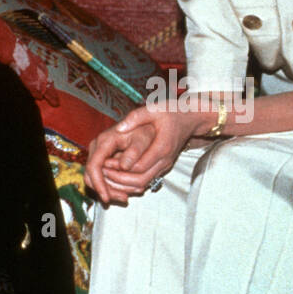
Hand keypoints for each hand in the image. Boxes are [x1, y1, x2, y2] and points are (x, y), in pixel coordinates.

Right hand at [85, 121, 156, 204]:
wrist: (144, 123)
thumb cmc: (144, 130)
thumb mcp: (142, 139)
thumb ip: (134, 152)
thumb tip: (123, 167)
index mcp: (104, 141)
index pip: (94, 166)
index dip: (99, 184)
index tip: (106, 198)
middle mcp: (97, 147)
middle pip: (91, 175)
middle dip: (104, 190)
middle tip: (122, 199)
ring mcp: (98, 153)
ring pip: (95, 178)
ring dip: (109, 190)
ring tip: (125, 197)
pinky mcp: (102, 159)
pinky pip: (101, 176)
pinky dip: (111, 185)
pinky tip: (125, 192)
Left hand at [86, 106, 203, 203]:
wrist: (190, 119)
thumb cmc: (172, 112)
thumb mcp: (154, 109)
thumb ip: (136, 117)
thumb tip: (119, 128)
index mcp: (162, 146)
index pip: (139, 166)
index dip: (120, 168)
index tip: (105, 163)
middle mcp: (165, 160)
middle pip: (140, 180)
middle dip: (119, 180)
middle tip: (101, 173)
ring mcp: (165, 165)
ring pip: (143, 184)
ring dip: (124, 184)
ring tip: (106, 176)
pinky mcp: (163, 167)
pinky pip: (147, 181)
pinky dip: (131, 183)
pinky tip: (117, 176)